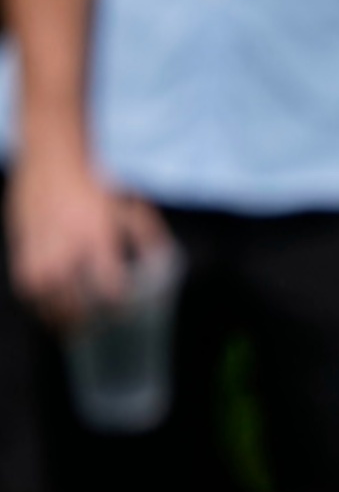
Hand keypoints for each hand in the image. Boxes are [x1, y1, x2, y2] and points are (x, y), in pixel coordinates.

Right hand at [5, 142, 166, 329]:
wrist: (52, 162)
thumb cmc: (96, 189)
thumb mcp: (130, 208)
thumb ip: (149, 236)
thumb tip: (164, 262)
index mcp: (97, 239)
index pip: (108, 288)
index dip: (117, 307)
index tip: (122, 314)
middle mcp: (67, 248)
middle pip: (73, 301)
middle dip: (85, 321)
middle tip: (95, 329)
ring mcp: (40, 250)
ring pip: (45, 300)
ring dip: (58, 318)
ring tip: (71, 328)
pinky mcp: (21, 248)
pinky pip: (26, 287)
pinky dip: (37, 303)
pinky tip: (49, 309)